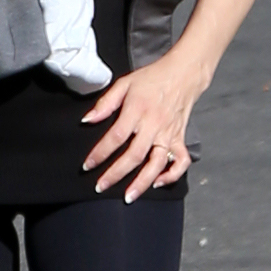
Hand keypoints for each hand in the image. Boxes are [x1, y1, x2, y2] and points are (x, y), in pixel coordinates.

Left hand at [81, 53, 205, 200]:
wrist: (183, 73)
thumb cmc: (151, 78)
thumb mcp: (124, 84)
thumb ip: (105, 103)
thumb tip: (87, 120)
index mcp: (137, 110)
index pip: (116, 137)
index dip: (100, 153)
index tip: (88, 165)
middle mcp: (154, 125)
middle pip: (134, 155)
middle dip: (116, 174)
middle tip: (100, 187)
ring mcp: (169, 133)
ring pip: (157, 164)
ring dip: (143, 182)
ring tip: (129, 196)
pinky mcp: (180, 138)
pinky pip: (180, 161)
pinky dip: (172, 175)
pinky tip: (158, 182)